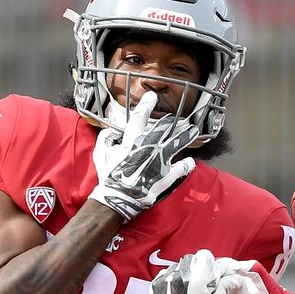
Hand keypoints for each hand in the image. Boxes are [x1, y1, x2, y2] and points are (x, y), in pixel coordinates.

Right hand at [88, 91, 197, 220]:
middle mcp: (149, 147)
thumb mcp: (101, 153)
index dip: (146, 105)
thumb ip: (107, 138)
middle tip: (174, 118)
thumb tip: (113, 131)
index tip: (152, 96)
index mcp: (132, 140)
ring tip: (193, 130)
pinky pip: (182, 167)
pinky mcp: (168, 174)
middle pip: (163, 129)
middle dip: (169, 122)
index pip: (140, 117)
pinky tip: (191, 161)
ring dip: (185, 136)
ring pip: (177, 143)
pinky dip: (187, 164)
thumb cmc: (109, 175)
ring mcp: (161, 160)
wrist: (119, 197)